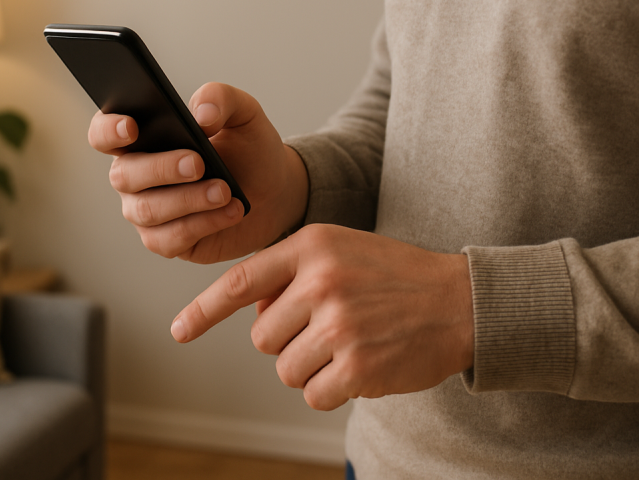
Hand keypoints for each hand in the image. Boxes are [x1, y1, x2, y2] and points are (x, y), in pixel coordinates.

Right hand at [87, 83, 308, 263]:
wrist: (275, 190)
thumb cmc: (249, 149)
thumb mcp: (244, 114)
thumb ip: (220, 99)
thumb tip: (200, 114)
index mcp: (143, 137)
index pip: (104, 133)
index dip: (108, 130)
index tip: (132, 127)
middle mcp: (136, 176)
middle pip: (124, 175)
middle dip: (161, 168)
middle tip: (198, 163)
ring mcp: (148, 211)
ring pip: (147, 210)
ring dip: (188, 199)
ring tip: (225, 190)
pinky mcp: (167, 241)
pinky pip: (169, 239)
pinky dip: (202, 224)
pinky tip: (230, 211)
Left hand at [170, 224, 474, 409]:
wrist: (460, 301)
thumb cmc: (395, 276)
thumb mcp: (341, 250)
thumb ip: (293, 272)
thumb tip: (254, 313)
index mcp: (311, 245)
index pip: (240, 281)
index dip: (203, 310)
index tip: (178, 332)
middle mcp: (320, 281)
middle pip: (262, 338)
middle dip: (288, 342)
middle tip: (331, 328)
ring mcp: (338, 324)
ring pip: (285, 368)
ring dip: (311, 367)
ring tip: (351, 344)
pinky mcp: (357, 365)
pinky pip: (312, 394)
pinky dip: (331, 389)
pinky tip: (362, 366)